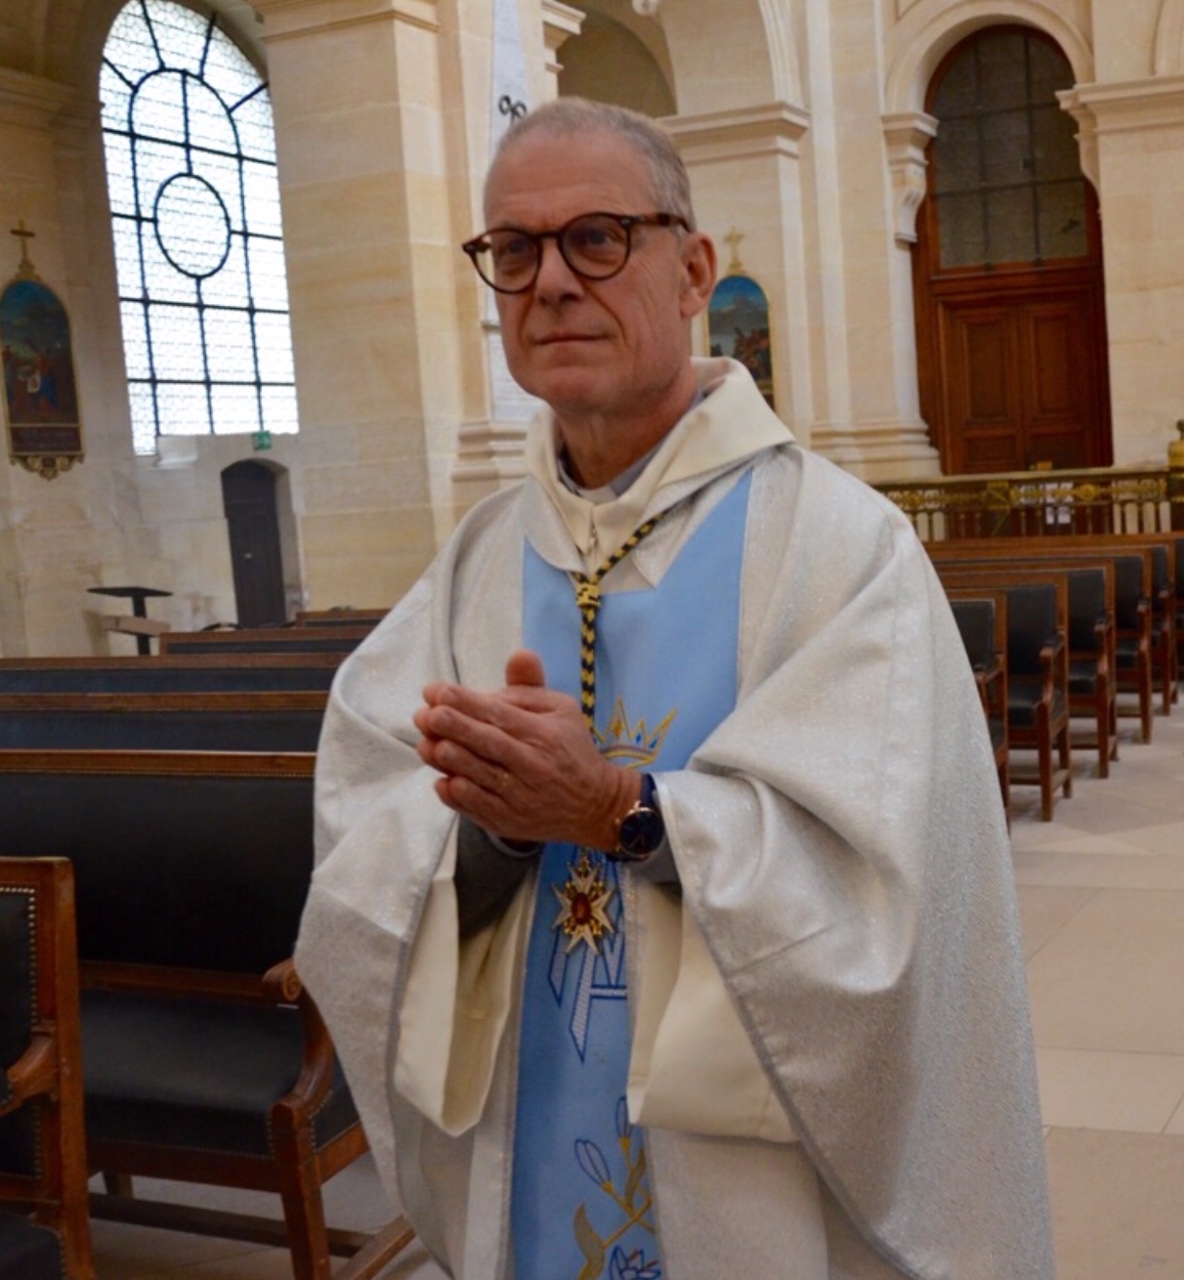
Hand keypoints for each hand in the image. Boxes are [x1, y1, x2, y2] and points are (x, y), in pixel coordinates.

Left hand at [413, 650, 638, 848]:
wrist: (595, 806)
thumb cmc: (571, 750)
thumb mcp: (561, 709)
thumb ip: (530, 686)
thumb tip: (517, 656)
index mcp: (543, 733)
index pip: (499, 715)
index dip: (465, 702)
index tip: (436, 691)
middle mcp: (532, 764)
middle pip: (487, 744)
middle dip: (452, 727)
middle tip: (425, 715)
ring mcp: (520, 797)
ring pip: (479, 776)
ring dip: (449, 760)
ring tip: (425, 744)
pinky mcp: (510, 822)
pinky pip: (479, 809)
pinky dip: (458, 796)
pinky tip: (441, 781)